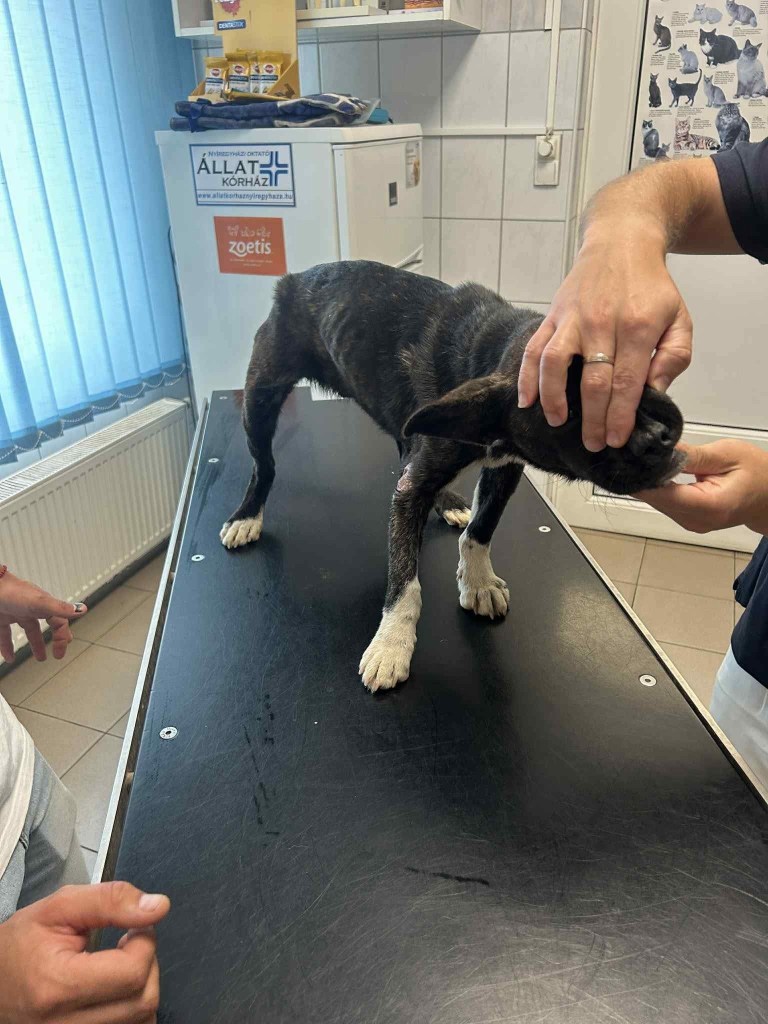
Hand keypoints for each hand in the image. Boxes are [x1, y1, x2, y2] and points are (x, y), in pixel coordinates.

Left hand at [0, 571, 86, 663]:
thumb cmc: (12, 591)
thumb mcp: (39, 602)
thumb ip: (60, 608)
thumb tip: (82, 610)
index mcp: (43, 605)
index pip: (59, 622)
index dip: (62, 636)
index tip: (61, 651)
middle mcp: (31, 608)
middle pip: (47, 625)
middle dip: (55, 639)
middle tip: (59, 651)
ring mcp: (16, 613)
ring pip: (29, 630)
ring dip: (35, 645)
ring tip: (40, 657)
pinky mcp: (1, 618)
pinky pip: (6, 635)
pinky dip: (8, 647)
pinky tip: (9, 657)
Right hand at [0, 882, 169, 1023]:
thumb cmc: (21, 944)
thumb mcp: (59, 907)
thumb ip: (110, 901)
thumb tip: (158, 907)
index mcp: (58, 985)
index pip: (132, 971)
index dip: (144, 941)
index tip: (132, 928)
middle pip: (143, 999)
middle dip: (147, 963)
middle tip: (128, 944)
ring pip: (142, 1020)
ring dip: (143, 987)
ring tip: (119, 966)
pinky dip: (133, 1008)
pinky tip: (116, 988)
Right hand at [517, 233, 691, 452]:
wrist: (621, 242)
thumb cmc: (652, 288)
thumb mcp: (680, 318)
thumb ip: (674, 357)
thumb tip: (653, 393)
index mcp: (639, 327)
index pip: (627, 381)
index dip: (621, 416)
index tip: (617, 440)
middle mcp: (603, 323)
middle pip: (593, 381)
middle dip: (593, 420)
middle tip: (594, 445)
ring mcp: (573, 319)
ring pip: (555, 364)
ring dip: (554, 399)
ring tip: (558, 423)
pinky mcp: (553, 315)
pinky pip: (534, 348)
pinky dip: (526, 377)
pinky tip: (526, 401)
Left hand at [635, 441, 767, 534]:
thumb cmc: (757, 472)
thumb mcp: (727, 454)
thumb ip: (691, 455)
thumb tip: (658, 449)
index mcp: (709, 506)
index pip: (663, 494)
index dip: (641, 477)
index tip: (625, 458)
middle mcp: (696, 520)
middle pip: (656, 499)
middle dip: (640, 476)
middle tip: (628, 450)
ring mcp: (691, 523)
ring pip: (657, 501)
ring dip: (646, 481)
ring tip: (639, 456)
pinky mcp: (687, 520)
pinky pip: (664, 503)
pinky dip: (657, 487)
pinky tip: (651, 469)